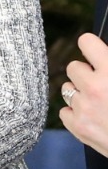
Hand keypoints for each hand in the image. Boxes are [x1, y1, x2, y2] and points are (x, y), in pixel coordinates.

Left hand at [60, 32, 107, 157]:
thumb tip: (105, 56)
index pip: (86, 42)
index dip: (92, 46)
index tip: (95, 52)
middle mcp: (94, 87)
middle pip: (73, 67)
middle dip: (86, 73)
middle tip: (101, 82)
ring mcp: (83, 108)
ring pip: (68, 89)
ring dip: (81, 93)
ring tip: (100, 101)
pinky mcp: (78, 126)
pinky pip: (64, 111)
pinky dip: (76, 113)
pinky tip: (92, 115)